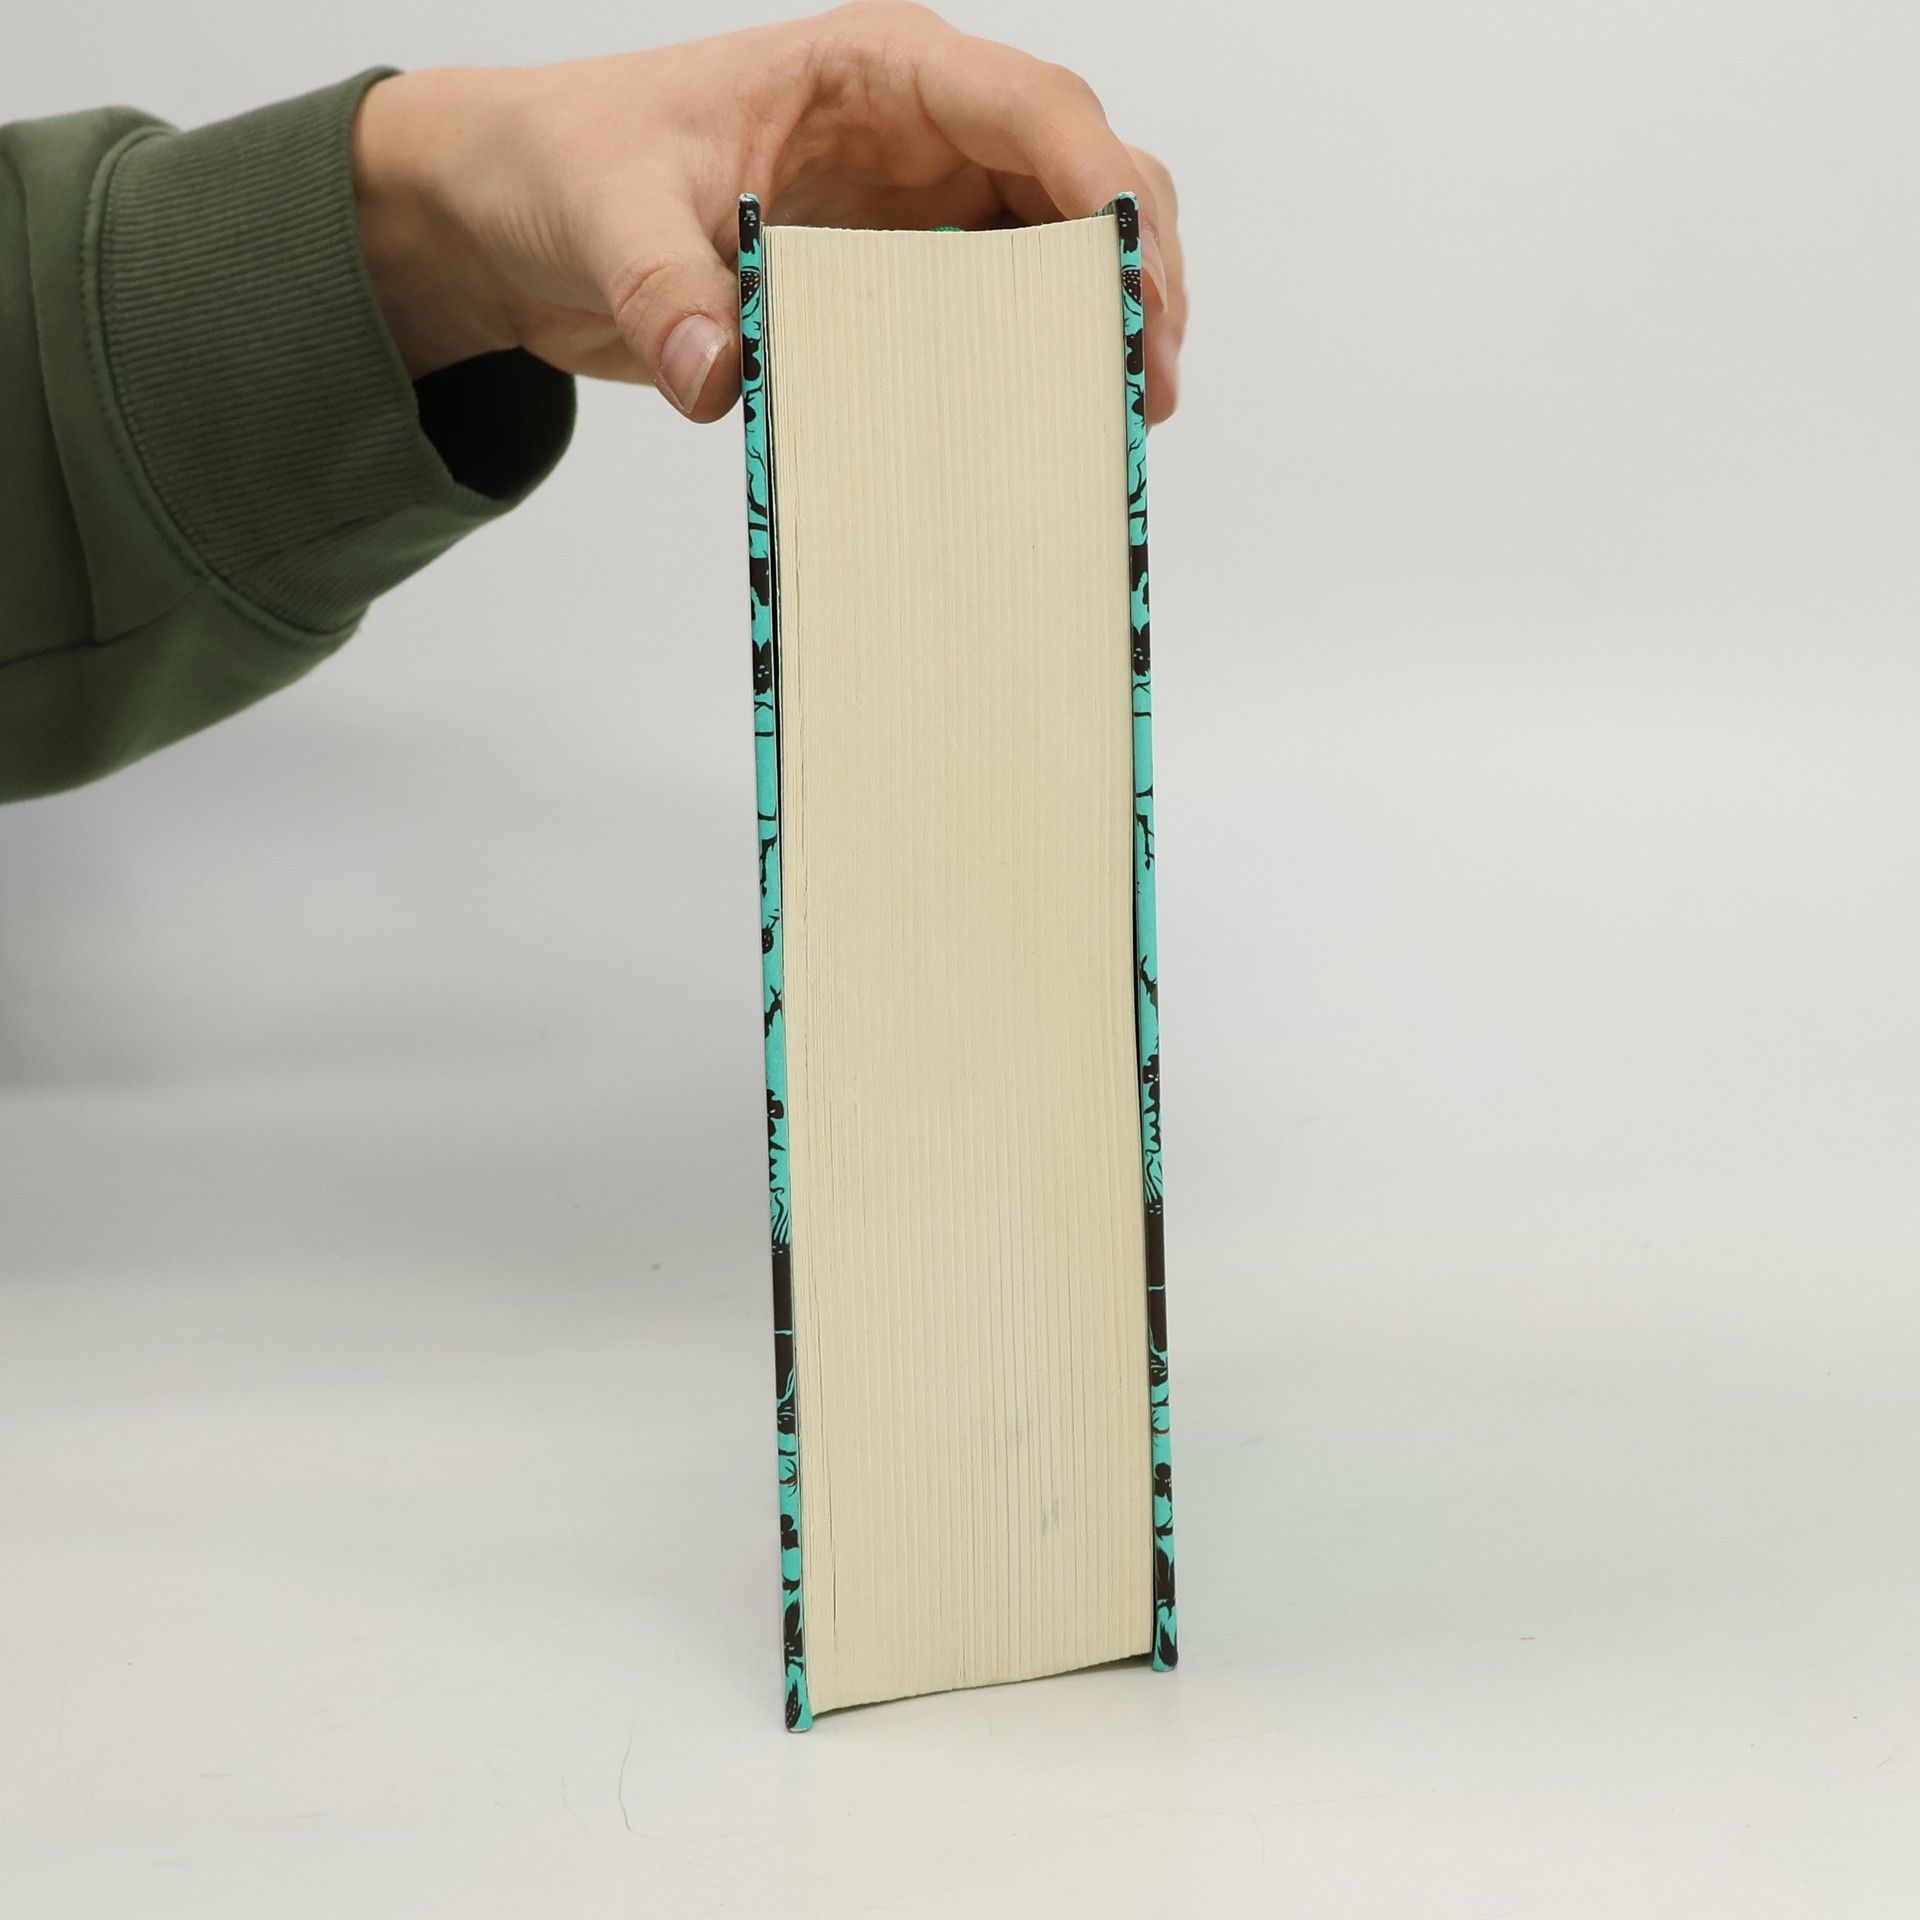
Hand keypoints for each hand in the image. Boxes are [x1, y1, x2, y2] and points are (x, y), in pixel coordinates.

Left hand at [351, 2, 1184, 423]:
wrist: (517, 212)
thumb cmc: (566, 164)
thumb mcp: (605, 215)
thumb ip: (664, 291)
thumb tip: (723, 377)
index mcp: (872, 74)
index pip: (1029, 109)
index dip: (1102, 190)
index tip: (1134, 281)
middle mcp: (916, 134)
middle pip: (1079, 175)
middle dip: (1133, 265)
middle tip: (1149, 378)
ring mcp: (915, 209)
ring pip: (1056, 247)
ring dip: (1101, 320)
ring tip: (1125, 414)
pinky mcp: (895, 281)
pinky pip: (996, 314)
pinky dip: (1035, 362)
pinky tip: (1052, 424)